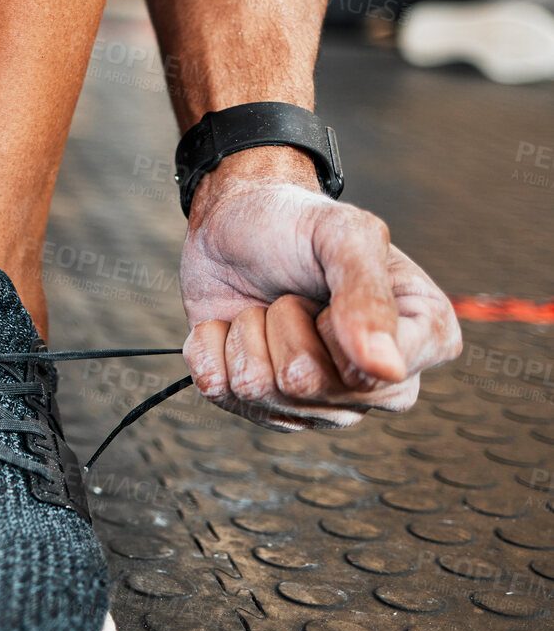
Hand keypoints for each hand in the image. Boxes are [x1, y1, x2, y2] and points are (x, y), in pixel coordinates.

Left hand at [180, 165, 460, 430]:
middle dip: (283, 324)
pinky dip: (209, 345)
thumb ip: (368, 293)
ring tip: (264, 307)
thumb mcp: (343, 234)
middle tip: (291, 294)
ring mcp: (317, 403)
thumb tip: (385, 369)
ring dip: (246, 332)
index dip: (336, 324)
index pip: (380, 373)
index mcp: (421, 340)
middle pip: (307, 386)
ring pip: (258, 391)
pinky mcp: (259, 405)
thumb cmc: (298, 225)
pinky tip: (229, 325)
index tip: (333, 286)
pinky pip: (218, 390)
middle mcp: (375, 386)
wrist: (233, 224)